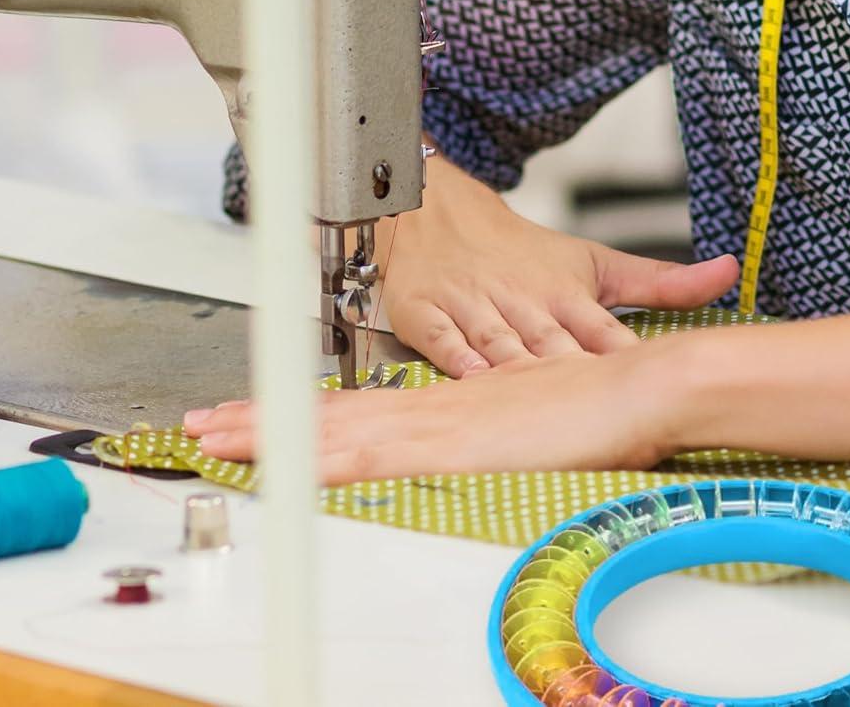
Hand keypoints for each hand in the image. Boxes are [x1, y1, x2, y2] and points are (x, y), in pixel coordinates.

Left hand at [184, 342, 680, 482]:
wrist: (644, 384)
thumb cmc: (608, 408)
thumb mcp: (545, 428)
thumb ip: (510, 444)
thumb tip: (496, 465)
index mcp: (454, 406)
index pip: (361, 410)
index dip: (304, 413)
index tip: (260, 416)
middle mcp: (438, 407)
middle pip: (334, 412)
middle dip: (266, 418)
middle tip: (205, 423)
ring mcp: (442, 422)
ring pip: (336, 426)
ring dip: (272, 432)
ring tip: (214, 436)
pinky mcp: (454, 441)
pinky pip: (371, 451)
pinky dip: (321, 455)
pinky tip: (284, 463)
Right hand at [374, 152, 737, 377]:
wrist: (442, 214)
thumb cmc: (527, 253)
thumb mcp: (597, 263)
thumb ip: (663, 283)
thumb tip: (731, 273)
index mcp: (567, 294)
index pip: (603, 334)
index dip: (625, 361)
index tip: (651, 385)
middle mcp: (524, 302)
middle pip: (553, 346)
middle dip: (577, 378)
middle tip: (604, 412)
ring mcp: (475, 308)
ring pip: (500, 345)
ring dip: (519, 373)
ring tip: (542, 408)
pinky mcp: (429, 316)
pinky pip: (443, 342)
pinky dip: (458, 363)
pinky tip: (474, 385)